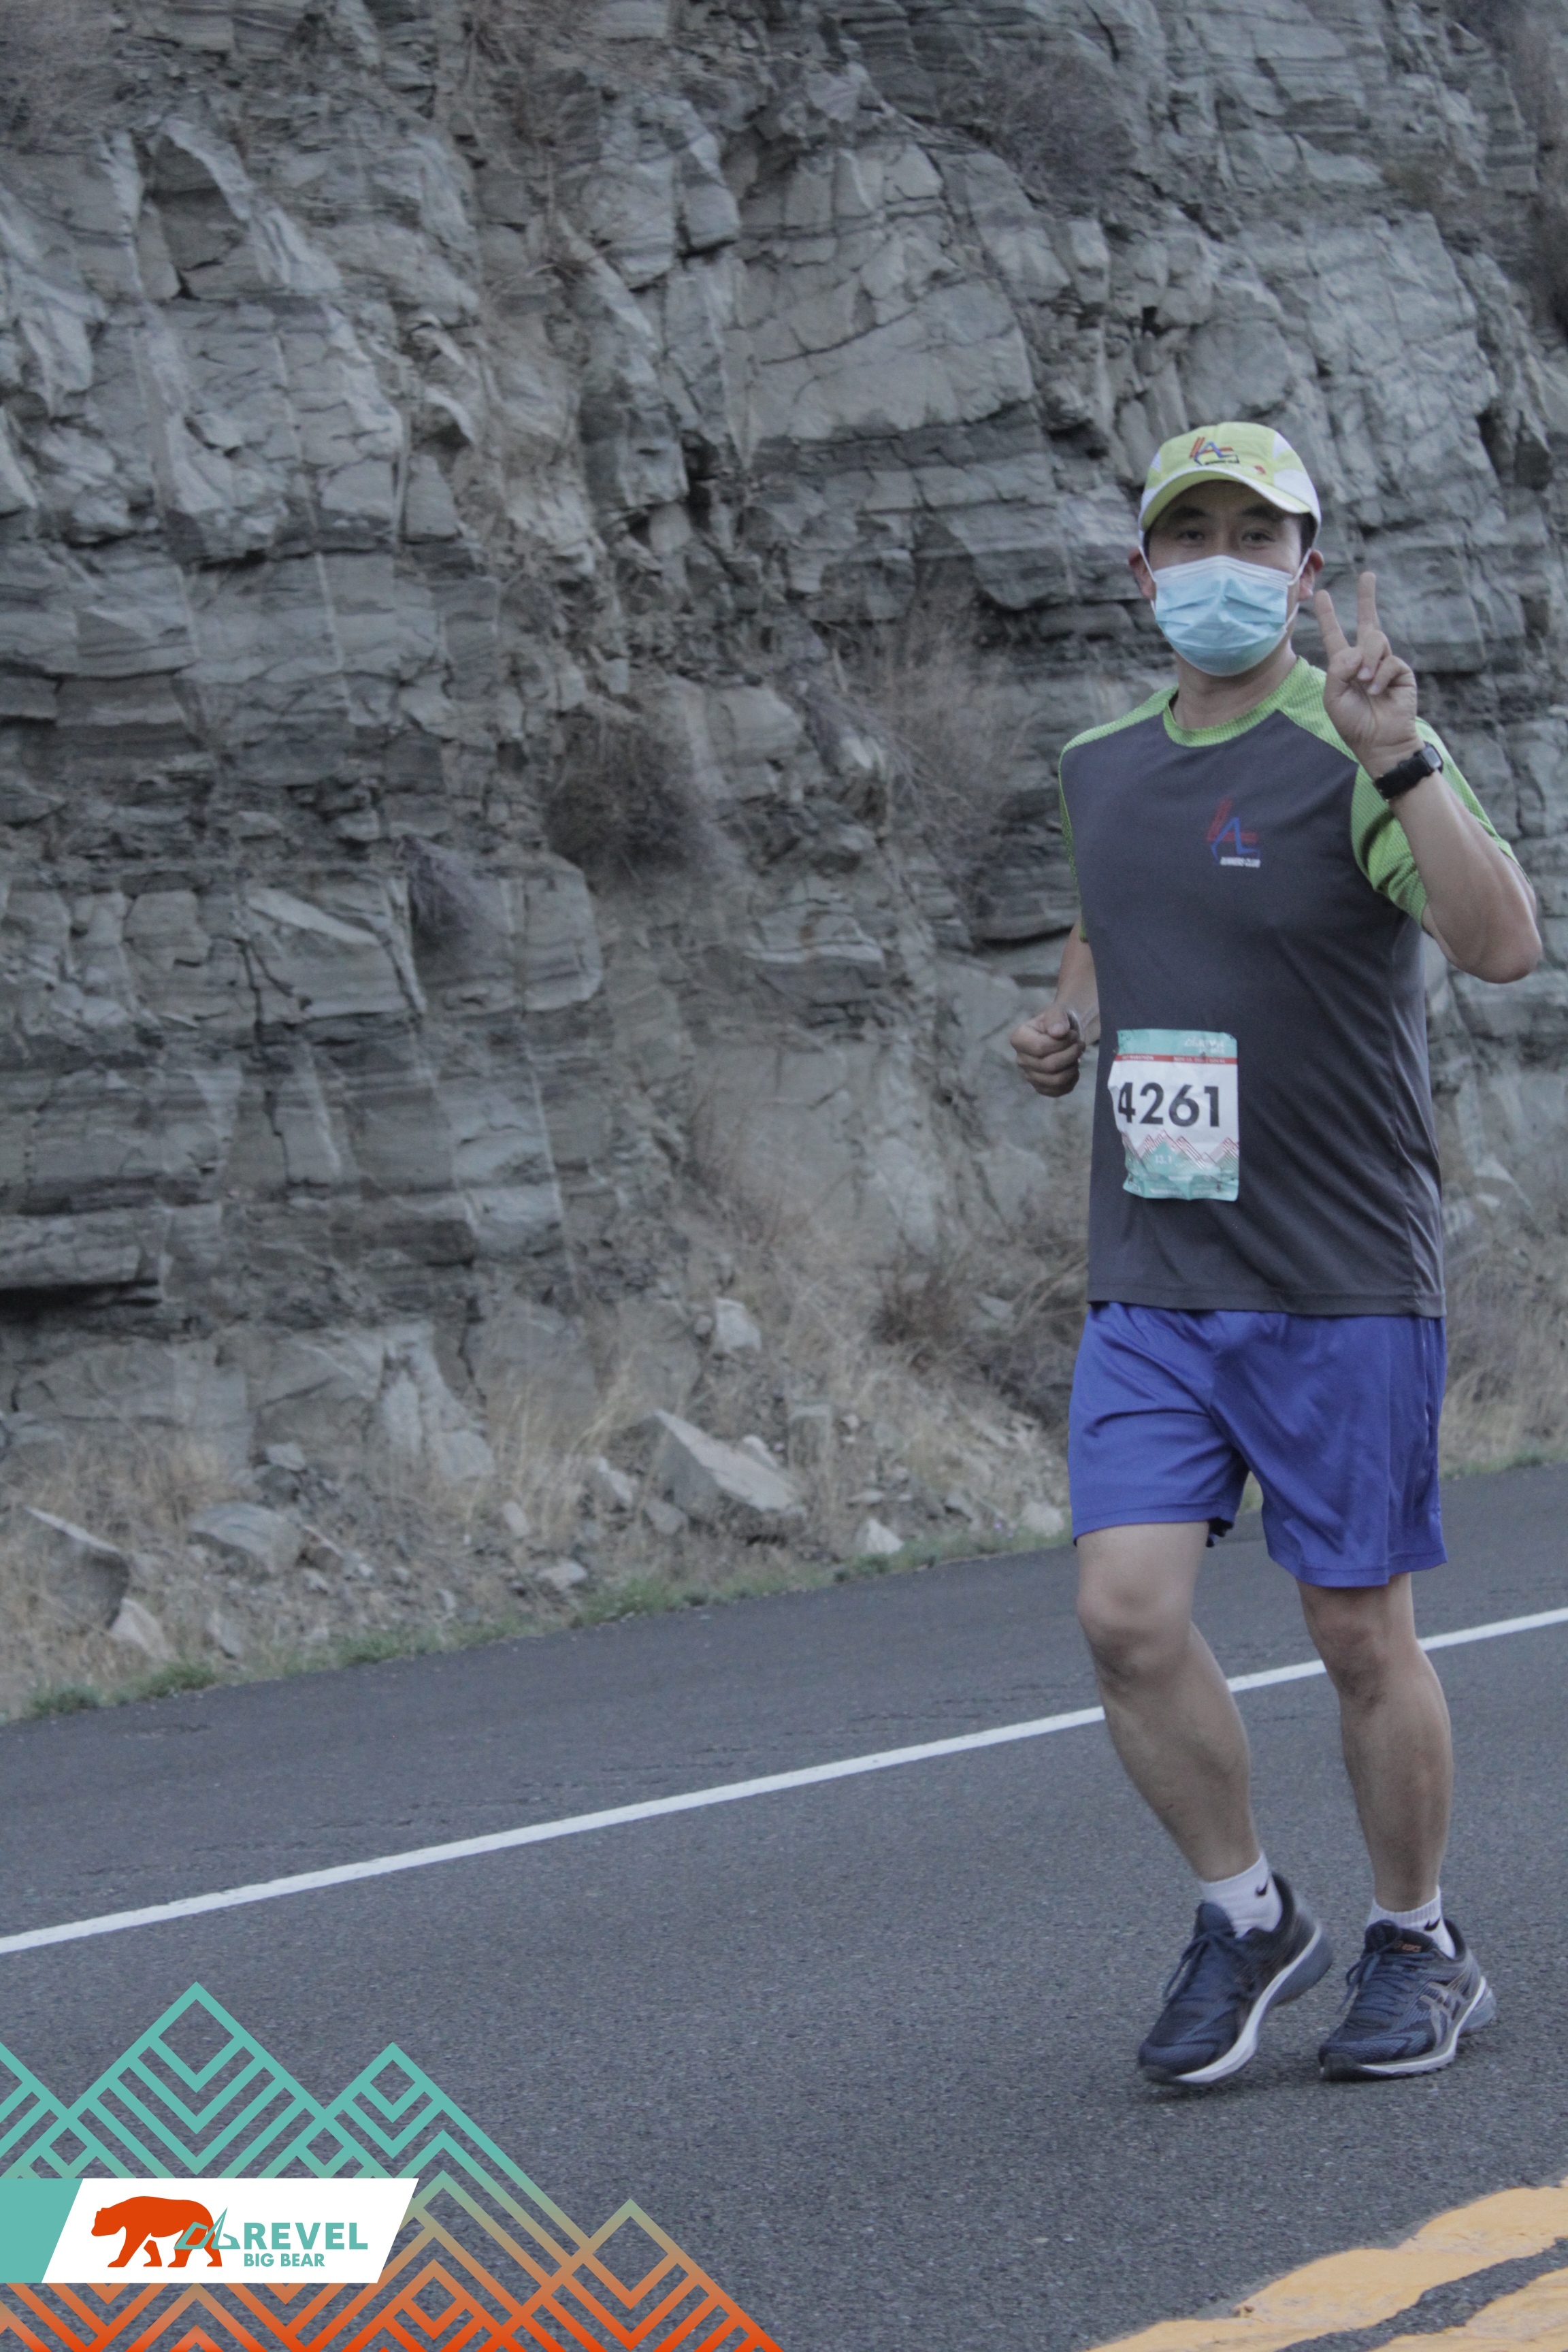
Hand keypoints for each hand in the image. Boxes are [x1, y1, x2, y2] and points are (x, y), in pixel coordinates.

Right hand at [1011, 1005, 1087, 1096]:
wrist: (1065, 1034)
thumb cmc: (1060, 1022)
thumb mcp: (1059, 1012)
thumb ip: (1057, 1017)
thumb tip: (1058, 1032)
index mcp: (1019, 1039)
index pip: (1040, 1048)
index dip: (1062, 1043)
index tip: (1074, 1035)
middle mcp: (1021, 1059)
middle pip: (1049, 1066)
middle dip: (1071, 1055)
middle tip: (1080, 1044)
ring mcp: (1030, 1076)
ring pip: (1056, 1080)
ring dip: (1073, 1067)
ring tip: (1077, 1055)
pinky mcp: (1041, 1087)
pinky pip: (1058, 1091)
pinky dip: (1071, 1080)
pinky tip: (1073, 1067)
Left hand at [1314, 572, 1422, 777]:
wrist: (1379, 741)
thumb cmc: (1353, 723)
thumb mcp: (1334, 696)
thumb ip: (1338, 669)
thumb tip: (1358, 651)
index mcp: (1344, 666)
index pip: (1335, 635)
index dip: (1328, 616)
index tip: (1321, 594)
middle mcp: (1364, 661)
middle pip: (1367, 622)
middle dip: (1367, 597)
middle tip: (1367, 574)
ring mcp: (1384, 664)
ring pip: (1375, 642)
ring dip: (1367, 660)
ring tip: (1363, 683)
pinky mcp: (1401, 672)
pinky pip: (1389, 662)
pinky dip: (1379, 676)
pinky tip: (1376, 691)